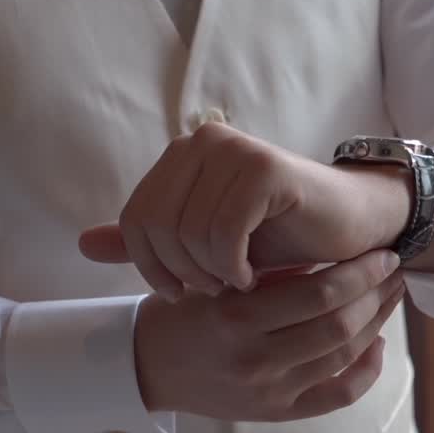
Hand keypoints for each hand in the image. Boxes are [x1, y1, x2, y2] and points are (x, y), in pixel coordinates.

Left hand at [81, 122, 410, 299]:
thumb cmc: (277, 237)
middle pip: (157, 225)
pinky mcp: (264, 169)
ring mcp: (234, 149)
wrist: (349, 228)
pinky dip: (232, 265)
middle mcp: (202, 141)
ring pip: (189, 231)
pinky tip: (250, 276)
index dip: (151, 266)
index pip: (135, 219)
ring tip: (233, 283)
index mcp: (181, 155)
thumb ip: (150, 242)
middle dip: (181, 271)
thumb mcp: (203, 244)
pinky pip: (223, 229)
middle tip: (212, 290)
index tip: (182, 291)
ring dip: (209, 272)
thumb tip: (83, 245)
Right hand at [134, 249, 405, 420]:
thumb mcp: (213, 277)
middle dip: (376, 294)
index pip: (318, 294)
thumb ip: (265, 270)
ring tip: (390, 295)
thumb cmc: (181, 310)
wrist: (146, 366)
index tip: (380, 252)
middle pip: (338, 326)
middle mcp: (254, 358)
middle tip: (394, 268)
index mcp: (235, 317)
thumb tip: (332, 252)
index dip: (359, 272)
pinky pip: (335, 397)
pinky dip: (364, 372)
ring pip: (342, 356)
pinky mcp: (274, 413)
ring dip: (376, 322)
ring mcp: (267, 390)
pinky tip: (376, 344)